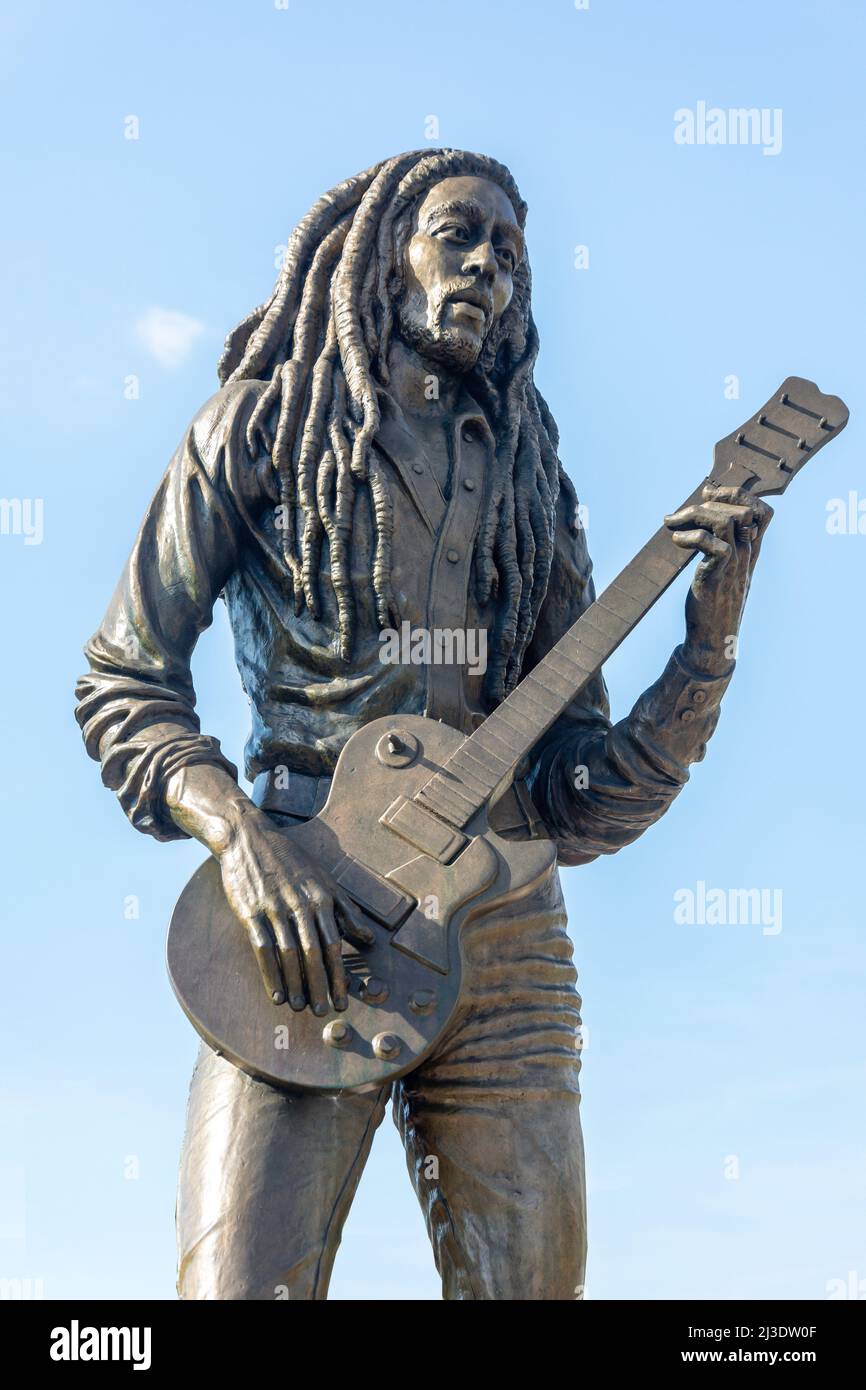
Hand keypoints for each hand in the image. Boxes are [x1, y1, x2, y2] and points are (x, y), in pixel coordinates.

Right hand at [216, 808, 373, 1012]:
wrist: (249, 839)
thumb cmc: (290, 861)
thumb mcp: (324, 880)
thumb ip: (346, 909)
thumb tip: (369, 938)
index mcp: (321, 897)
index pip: (335, 943)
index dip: (339, 975)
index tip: (342, 1000)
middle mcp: (300, 904)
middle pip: (314, 952)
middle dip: (320, 985)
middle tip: (322, 1012)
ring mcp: (275, 908)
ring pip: (289, 953)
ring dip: (296, 984)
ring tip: (300, 1007)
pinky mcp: (251, 912)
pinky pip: (262, 948)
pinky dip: (270, 974)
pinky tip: (276, 994)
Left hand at [664, 483, 772, 675]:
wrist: (712, 637)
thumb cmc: (714, 602)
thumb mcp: (724, 570)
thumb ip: (723, 546)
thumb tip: (704, 521)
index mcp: (750, 551)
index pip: (763, 512)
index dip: (739, 495)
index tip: (709, 496)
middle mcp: (746, 555)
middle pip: (743, 509)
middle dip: (711, 502)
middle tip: (680, 515)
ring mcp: (733, 566)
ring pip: (726, 521)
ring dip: (695, 515)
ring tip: (673, 524)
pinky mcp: (716, 577)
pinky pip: (711, 544)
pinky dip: (690, 537)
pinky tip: (676, 542)